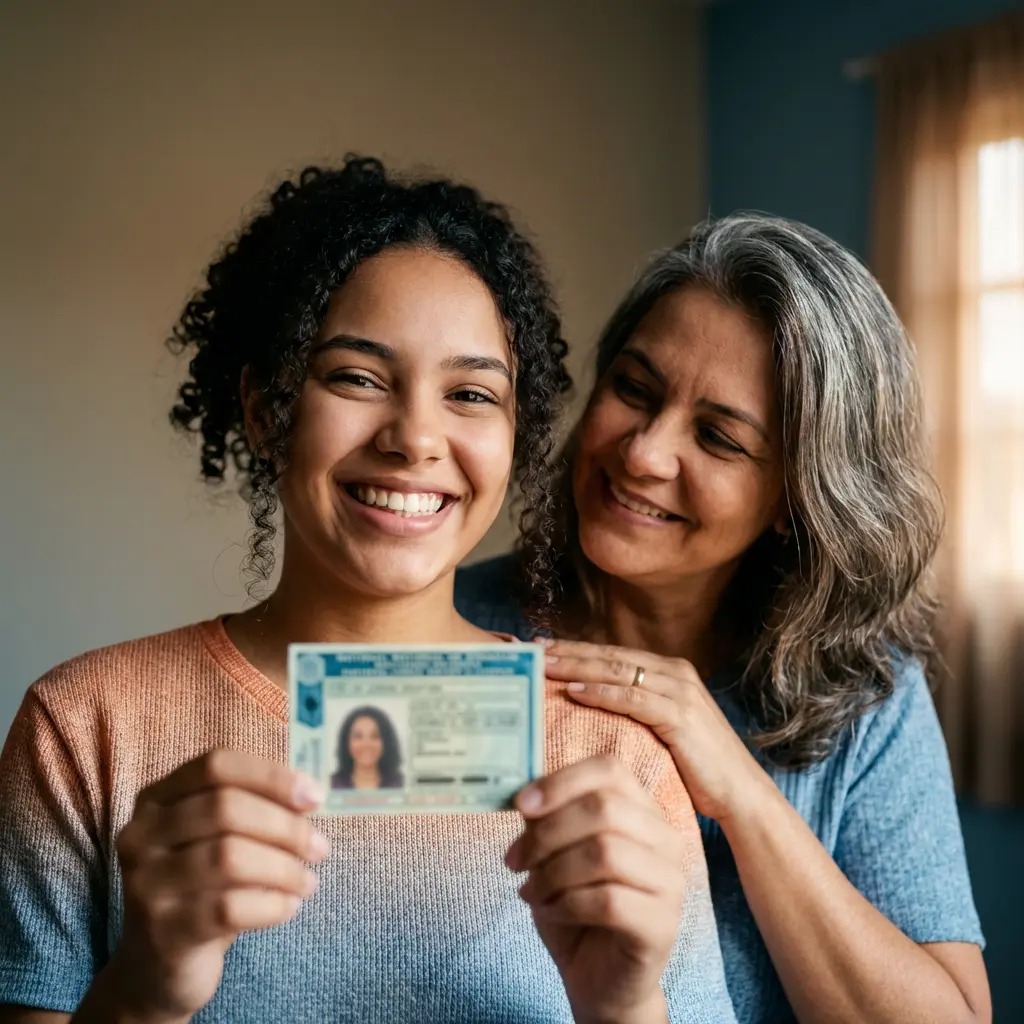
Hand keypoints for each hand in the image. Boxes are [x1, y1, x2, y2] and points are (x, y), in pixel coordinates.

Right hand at [109, 748, 328, 1019]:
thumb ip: (253, 809)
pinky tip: (289, 908)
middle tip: (319, 848)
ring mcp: (146, 884)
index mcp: (157, 798)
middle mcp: (141, 835)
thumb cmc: (202, 889)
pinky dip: (271, 905)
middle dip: (286, 827)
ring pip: (229, 857)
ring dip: (284, 868)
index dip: (270, 776)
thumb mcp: (219, 840)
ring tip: (307, 882)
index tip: (314, 797)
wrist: (156, 968)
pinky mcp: (162, 931)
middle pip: (226, 808)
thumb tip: (310, 795)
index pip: (217, 765)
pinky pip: (230, 908)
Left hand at [505, 755, 682, 1023]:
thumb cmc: (577, 908)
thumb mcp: (555, 854)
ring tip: (532, 890)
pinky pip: (608, 900)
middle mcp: (665, 838)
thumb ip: (546, 818)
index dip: (561, 781)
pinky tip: (552, 911)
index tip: (520, 804)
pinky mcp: (662, 924)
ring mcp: (670, 881)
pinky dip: (566, 903)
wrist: (599, 979)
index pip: (610, 768)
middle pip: (604, 807)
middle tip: (514, 859)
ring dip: (553, 871)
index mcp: (642, 809)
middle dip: (547, 831)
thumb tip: (522, 791)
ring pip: (605, 852)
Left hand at [545, 639, 772, 823]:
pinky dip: (602, 692)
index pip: (612, 654)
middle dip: (569, 651)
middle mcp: (675, 672)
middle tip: (532, 649)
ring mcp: (680, 691)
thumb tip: (587, 707)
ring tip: (544, 665)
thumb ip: (633, 712)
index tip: (541, 647)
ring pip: (617, 670)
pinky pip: (634, 698)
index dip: (576, 649)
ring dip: (577, 665)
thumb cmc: (696, 767)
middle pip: (609, 655)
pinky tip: (576, 690)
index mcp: (669, 671)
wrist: (740, 794)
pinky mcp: (681, 715)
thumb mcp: (660, 730)